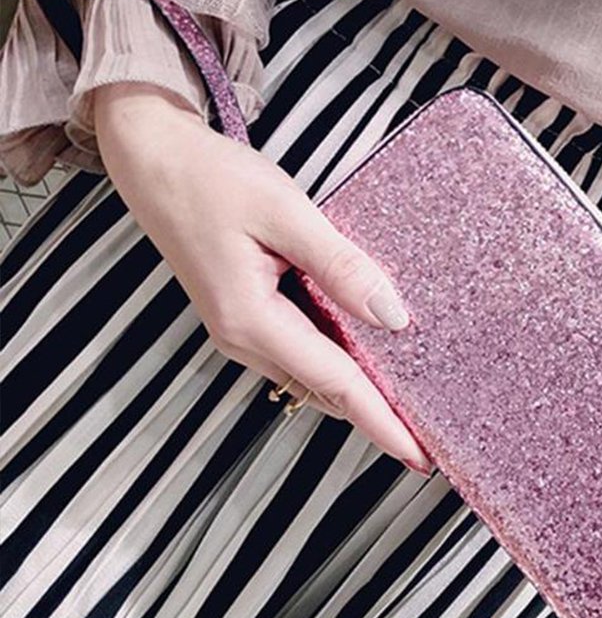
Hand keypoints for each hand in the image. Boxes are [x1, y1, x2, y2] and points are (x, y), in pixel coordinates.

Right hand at [93, 82, 430, 473]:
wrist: (156, 161)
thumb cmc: (213, 180)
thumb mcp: (286, 214)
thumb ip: (341, 266)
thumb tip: (392, 316)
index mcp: (251, 321)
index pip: (336, 383)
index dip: (382, 422)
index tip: (420, 456)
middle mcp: (243, 338)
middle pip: (327, 389)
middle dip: (378, 415)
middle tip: (430, 434)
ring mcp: (242, 330)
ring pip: (314, 373)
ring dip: (359, 388)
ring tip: (410, 398)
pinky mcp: (246, 316)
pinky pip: (302, 349)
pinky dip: (339, 357)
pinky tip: (369, 347)